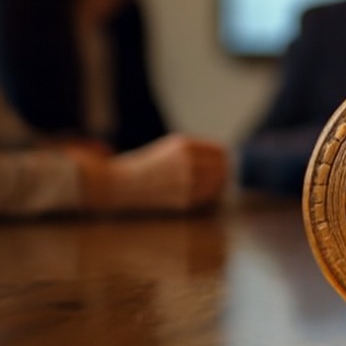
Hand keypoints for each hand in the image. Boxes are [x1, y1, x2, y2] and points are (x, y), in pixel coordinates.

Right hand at [73, 134, 228, 213]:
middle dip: (222, 174)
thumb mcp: (171, 148)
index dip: (223, 160)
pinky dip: (207, 198)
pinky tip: (198, 197)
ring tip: (209, 190)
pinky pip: (207, 198)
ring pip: (218, 185)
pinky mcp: (184, 200)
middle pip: (223, 169)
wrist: (121, 184)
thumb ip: (196, 152)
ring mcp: (188, 181)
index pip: (221, 152)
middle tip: (219, 181)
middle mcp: (189, 161)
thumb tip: (224, 161)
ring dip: (217, 187)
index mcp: (185, 145)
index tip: (221, 165)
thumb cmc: (146, 166)